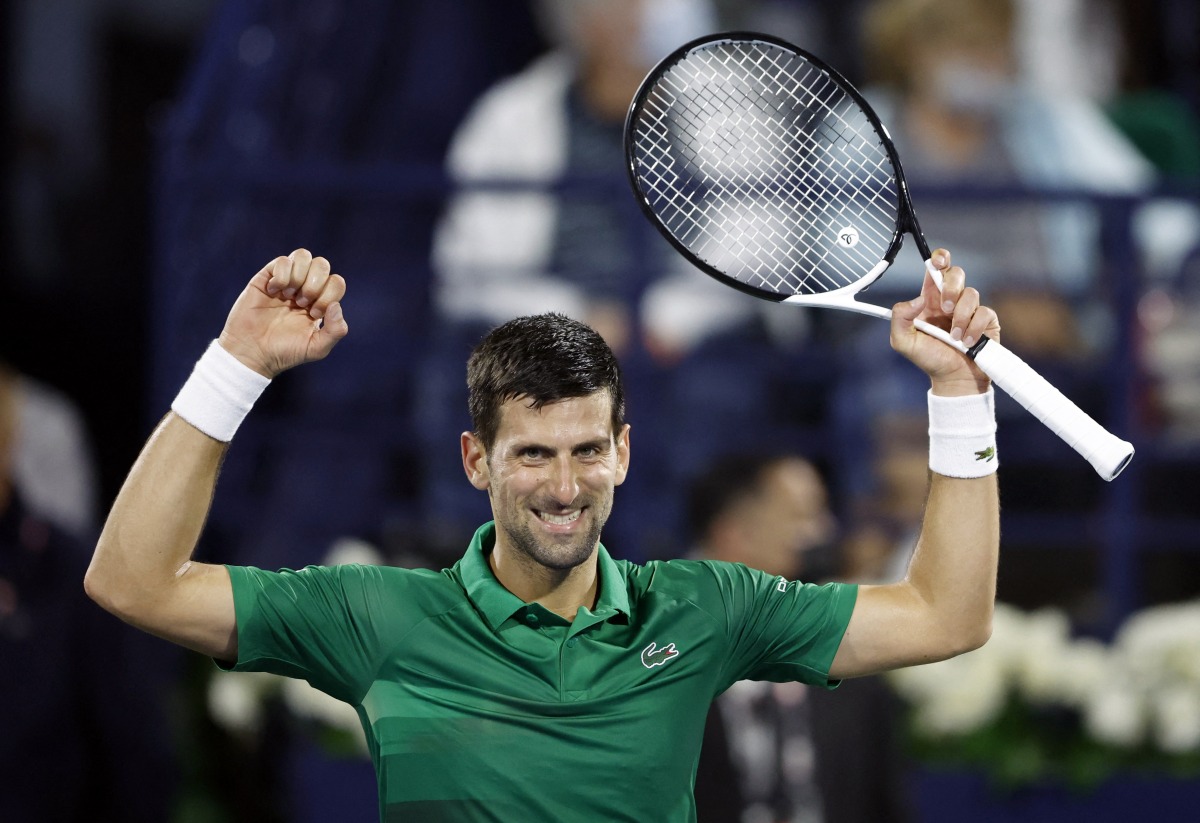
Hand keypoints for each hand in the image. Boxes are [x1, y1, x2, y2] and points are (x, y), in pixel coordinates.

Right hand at [217, 249, 348, 377]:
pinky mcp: (266, 278)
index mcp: (320, 301)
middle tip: (302, 304)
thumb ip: (336, 330)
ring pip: (303, 255)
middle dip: (315, 284)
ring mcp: (286, 281)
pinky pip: (282, 261)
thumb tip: (337, 305)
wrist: (253, 353)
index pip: (336, 282)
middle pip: (322, 264)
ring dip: (299, 276)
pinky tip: (273, 292)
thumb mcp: (317, 348)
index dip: (329, 295)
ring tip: (288, 296)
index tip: (313, 314)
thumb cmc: (285, 352)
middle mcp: (304, 287)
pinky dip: (281, 276)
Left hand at [889, 249, 998, 396]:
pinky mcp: (987, 320)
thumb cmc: (928, 359)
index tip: (938, 261)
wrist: (953, 379)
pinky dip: (974, 329)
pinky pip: (984, 312)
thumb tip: (917, 299)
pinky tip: (967, 343)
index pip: (936, 270)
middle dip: (951, 288)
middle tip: (944, 309)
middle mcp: (951, 300)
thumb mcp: (903, 341)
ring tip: (954, 338)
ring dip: (961, 317)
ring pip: (971, 294)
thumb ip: (900, 317)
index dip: (939, 259)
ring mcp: (970, 309)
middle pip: (956, 273)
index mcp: (930, 299)